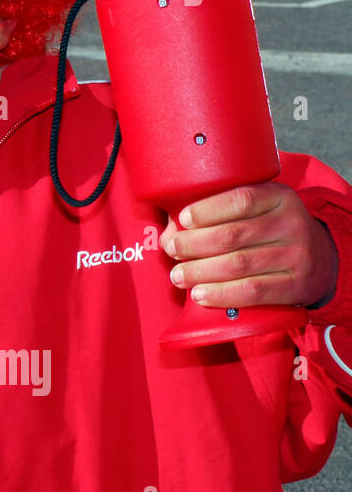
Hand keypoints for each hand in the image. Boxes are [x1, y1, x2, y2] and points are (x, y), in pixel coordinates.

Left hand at [160, 181, 339, 310]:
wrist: (322, 258)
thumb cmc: (270, 230)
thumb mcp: (257, 210)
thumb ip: (216, 214)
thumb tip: (169, 232)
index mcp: (279, 197)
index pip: (241, 199)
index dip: (207, 210)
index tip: (183, 219)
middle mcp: (291, 224)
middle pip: (233, 235)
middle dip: (194, 244)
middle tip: (172, 250)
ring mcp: (297, 256)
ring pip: (239, 264)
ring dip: (200, 272)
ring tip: (178, 276)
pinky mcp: (296, 285)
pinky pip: (253, 291)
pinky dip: (222, 294)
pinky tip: (200, 295)